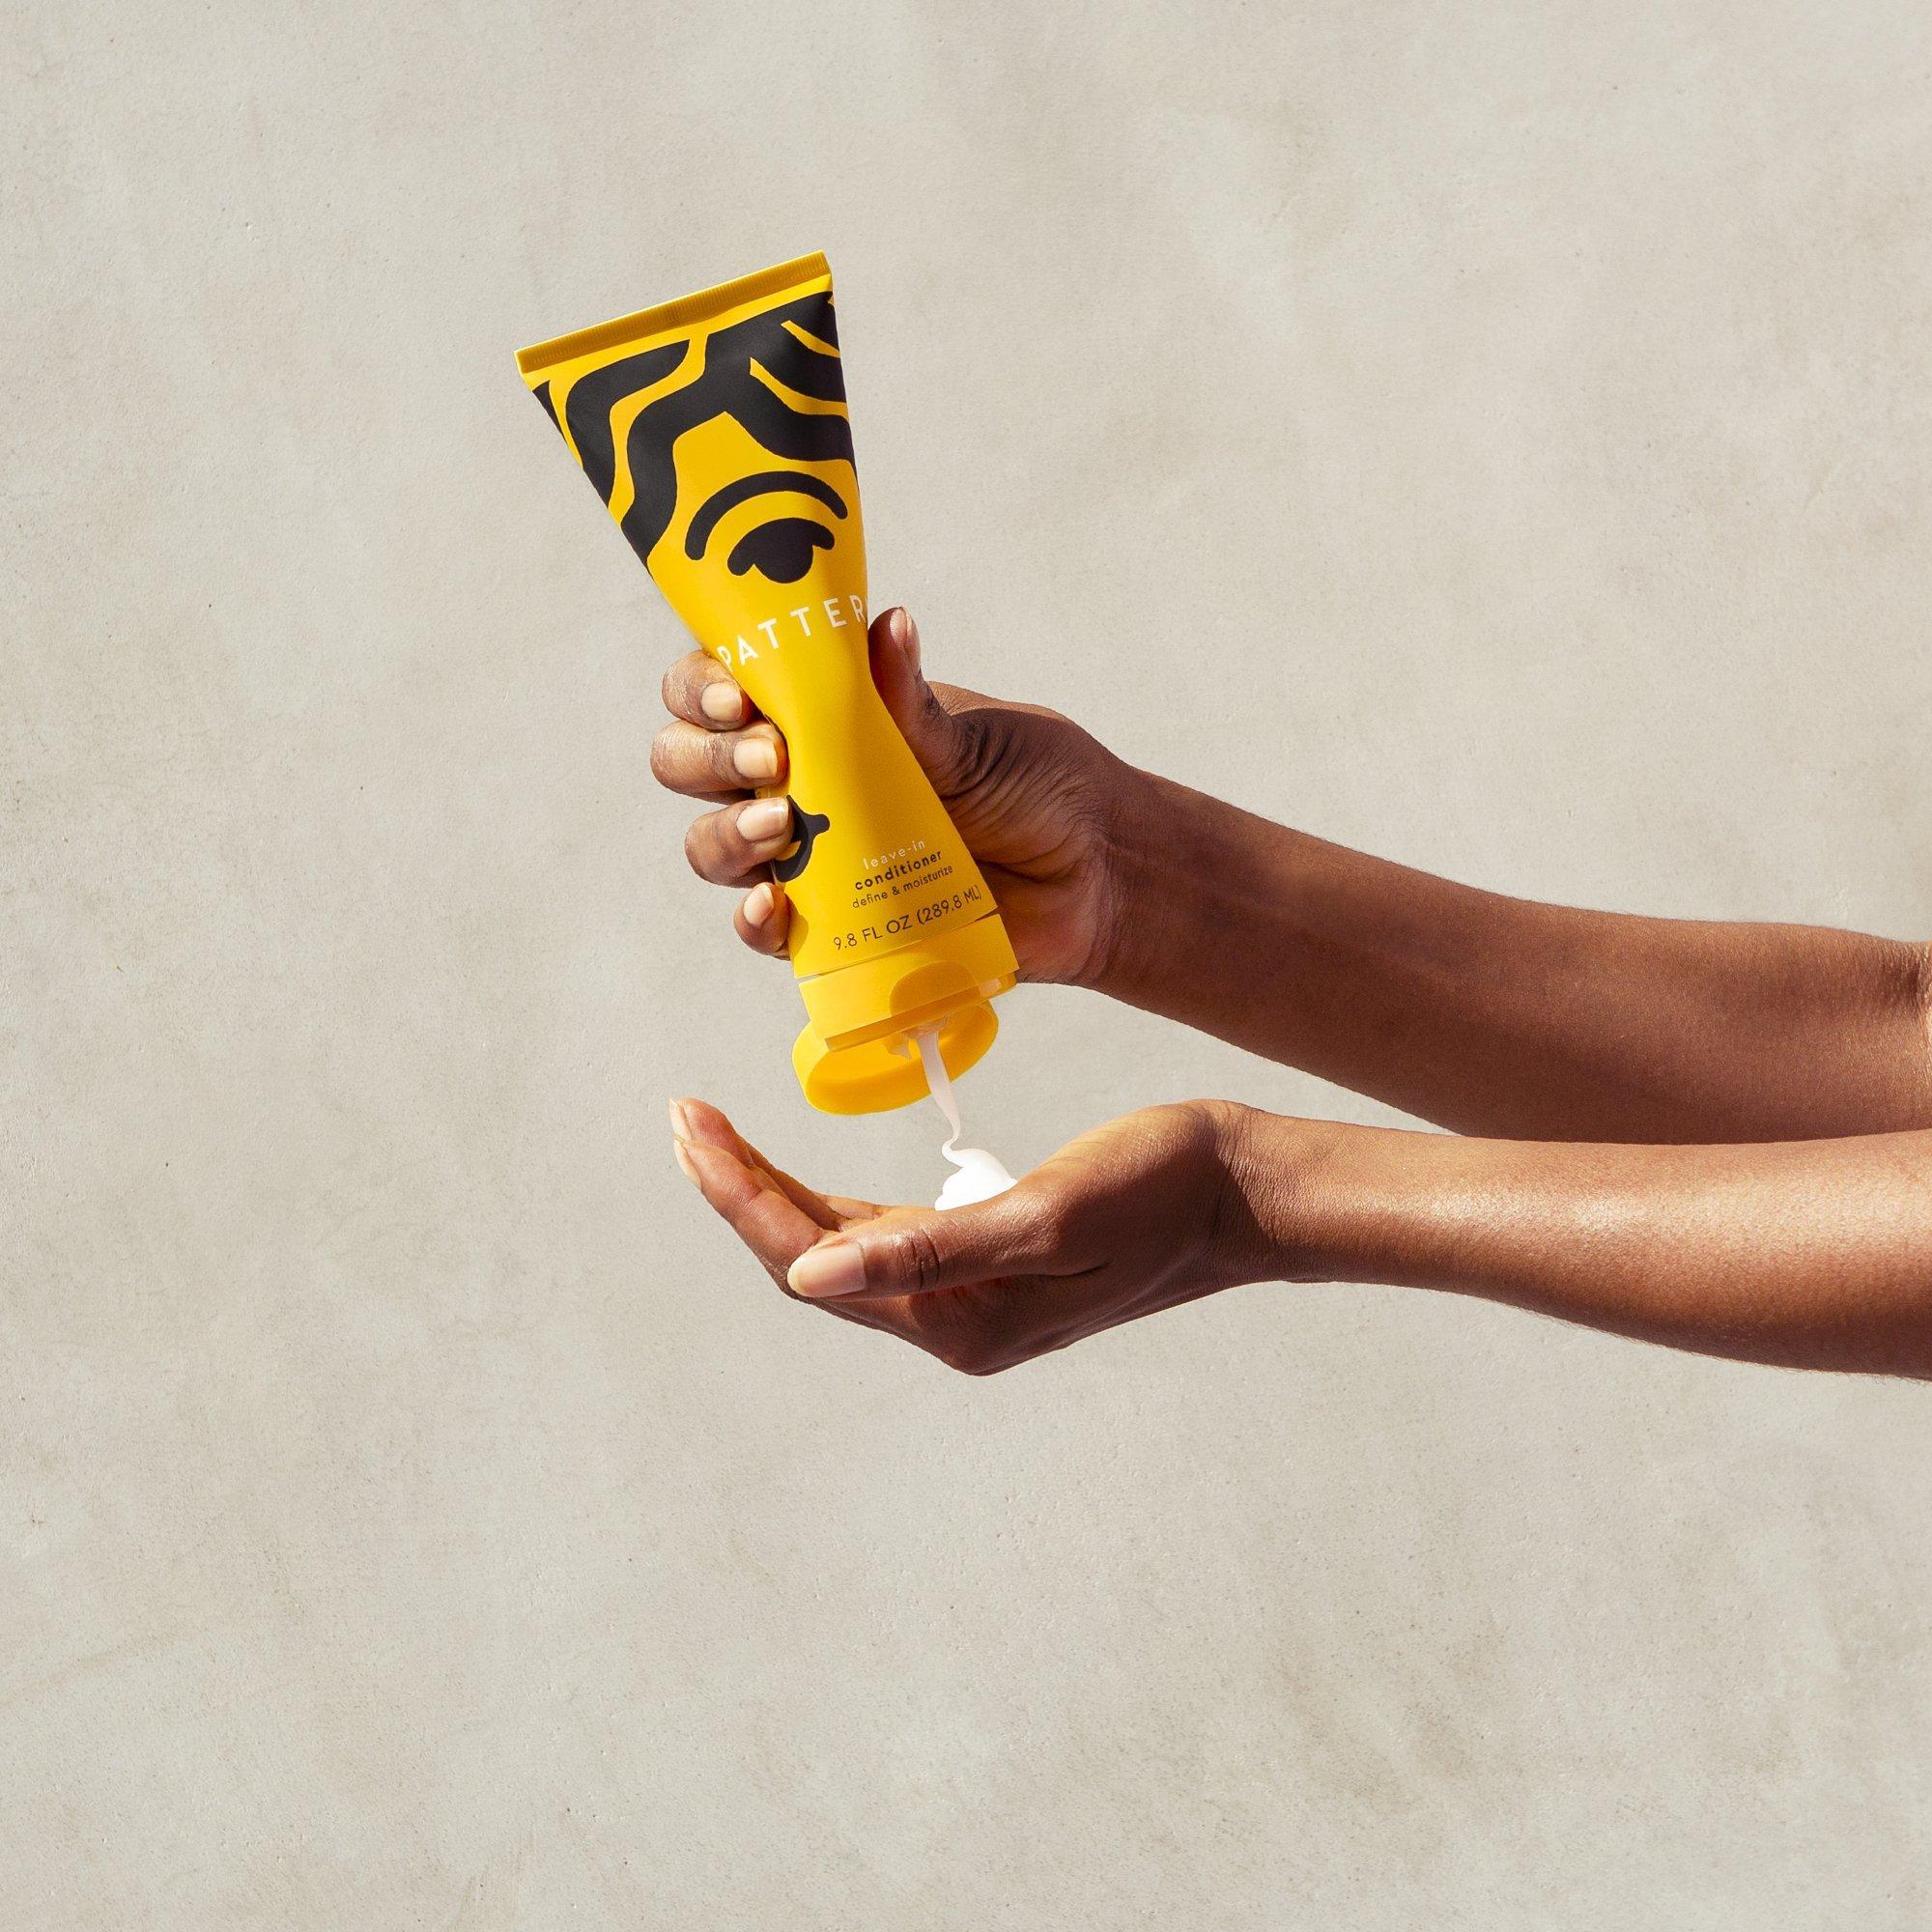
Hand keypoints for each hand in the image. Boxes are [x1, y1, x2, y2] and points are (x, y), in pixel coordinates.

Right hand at [649, 606, 1138, 987]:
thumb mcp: (978, 739)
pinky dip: (754, 921)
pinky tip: (773, 908)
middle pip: (688, 764)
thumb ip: (916, 703)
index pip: (717, 686)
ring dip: (726, 836)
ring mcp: (804, 855)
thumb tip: (889, 624)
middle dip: (709, 758)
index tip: (743, 697)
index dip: (704, 688)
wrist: (1092, 875)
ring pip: (712, 846)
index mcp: (817, 712)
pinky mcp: (827, 928)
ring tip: (782, 829)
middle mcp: (794, 779)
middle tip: (774, 760)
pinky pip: (762, 929)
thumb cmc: (1035, 785)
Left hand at [666, 1095, 1308, 1374]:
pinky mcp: (984, 1264)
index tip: (689, 1126)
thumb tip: (809, 1274)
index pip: (811, 1262)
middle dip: (739, 1190)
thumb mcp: (1048, 1212)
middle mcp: (952, 1324)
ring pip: (837, 1249)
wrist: (1240, 1191)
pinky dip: (827, 1200)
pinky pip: (880, 1237)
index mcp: (958, 1322)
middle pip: (810, 1259)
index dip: (740, 1196)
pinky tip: (793, 1170)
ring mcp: (967, 1299)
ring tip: (712, 1133)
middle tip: (681, 1117)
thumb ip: (930, 1248)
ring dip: (773, 1193)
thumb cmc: (1159, 1189)